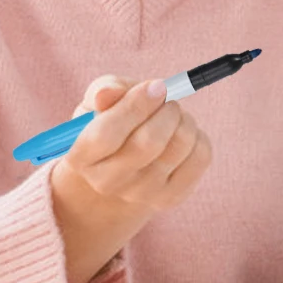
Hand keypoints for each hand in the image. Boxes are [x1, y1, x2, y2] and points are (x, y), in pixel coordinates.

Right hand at [49, 75, 211, 282]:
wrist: (124, 167)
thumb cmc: (111, 122)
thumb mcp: (99, 103)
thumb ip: (104, 92)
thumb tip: (108, 93)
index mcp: (81, 157)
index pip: (106, 135)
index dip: (135, 106)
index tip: (156, 86)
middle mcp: (107, 182)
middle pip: (148, 142)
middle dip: (167, 109)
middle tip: (167, 98)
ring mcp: (141, 194)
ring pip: (180, 145)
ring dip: (184, 119)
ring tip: (173, 115)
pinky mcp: (172, 196)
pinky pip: (201, 156)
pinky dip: (198, 135)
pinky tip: (182, 135)